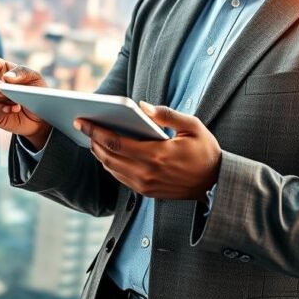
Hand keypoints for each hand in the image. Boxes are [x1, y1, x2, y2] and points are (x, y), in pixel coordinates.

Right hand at [0, 42, 51, 149]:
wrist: (42, 118)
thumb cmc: (38, 93)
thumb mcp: (35, 78)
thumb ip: (22, 72)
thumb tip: (5, 77)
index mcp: (3, 70)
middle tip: (7, 92)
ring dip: (3, 100)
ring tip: (18, 104)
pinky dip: (1, 109)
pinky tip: (13, 109)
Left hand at [76, 101, 221, 201]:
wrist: (216, 183)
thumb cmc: (205, 151)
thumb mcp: (192, 126)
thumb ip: (166, 114)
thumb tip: (141, 106)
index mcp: (156, 154)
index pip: (115, 142)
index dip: (95, 130)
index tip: (82, 120)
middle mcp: (147, 173)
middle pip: (108, 155)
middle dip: (92, 139)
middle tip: (82, 125)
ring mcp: (145, 185)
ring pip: (111, 168)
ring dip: (99, 152)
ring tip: (92, 137)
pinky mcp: (146, 192)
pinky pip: (120, 177)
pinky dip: (110, 164)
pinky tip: (107, 152)